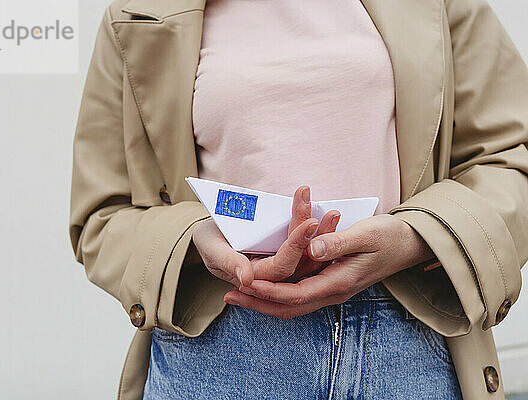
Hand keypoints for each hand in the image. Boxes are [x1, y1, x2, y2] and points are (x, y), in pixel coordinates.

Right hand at [192, 185, 338, 288]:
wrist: (211, 235)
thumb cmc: (208, 240)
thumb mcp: (211, 247)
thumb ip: (228, 262)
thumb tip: (247, 279)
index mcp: (254, 278)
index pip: (281, 266)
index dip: (296, 245)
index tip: (310, 221)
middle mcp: (272, 277)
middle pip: (301, 261)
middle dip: (316, 235)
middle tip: (331, 213)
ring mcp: (282, 267)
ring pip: (309, 256)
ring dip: (323, 234)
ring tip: (334, 213)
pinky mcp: (289, 256)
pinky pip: (309, 248)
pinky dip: (319, 232)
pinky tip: (329, 215)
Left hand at [224, 213, 434, 319]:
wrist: (409, 245)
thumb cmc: (389, 236)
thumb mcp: (367, 233)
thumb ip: (339, 241)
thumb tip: (312, 249)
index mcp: (340, 281)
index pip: (296, 294)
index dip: (269, 291)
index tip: (245, 282)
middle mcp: (334, 292)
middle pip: (289, 307)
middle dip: (258, 304)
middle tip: (230, 296)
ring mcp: (333, 290)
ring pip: (293, 305)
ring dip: (264, 302)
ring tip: (239, 294)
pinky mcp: (331, 284)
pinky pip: (299, 297)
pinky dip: (278, 295)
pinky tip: (264, 286)